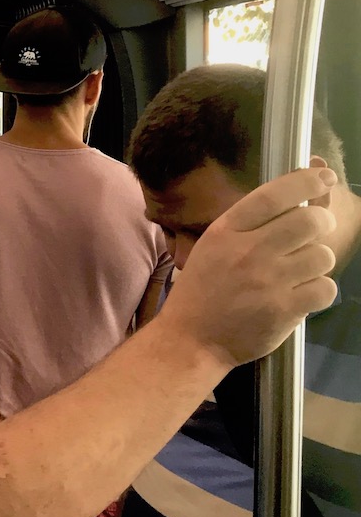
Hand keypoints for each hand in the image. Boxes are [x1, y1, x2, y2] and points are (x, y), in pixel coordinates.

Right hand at [160, 167, 338, 370]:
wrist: (191, 338)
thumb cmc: (204, 287)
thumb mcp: (213, 246)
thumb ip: (250, 224)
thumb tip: (299, 198)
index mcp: (226, 231)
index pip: (274, 195)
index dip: (307, 181)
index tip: (324, 178)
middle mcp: (248, 251)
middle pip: (309, 221)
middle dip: (321, 223)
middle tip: (313, 232)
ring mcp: (267, 282)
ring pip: (323, 255)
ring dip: (317, 261)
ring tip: (299, 271)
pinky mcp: (284, 310)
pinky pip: (326, 288)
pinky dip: (319, 290)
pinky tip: (301, 294)